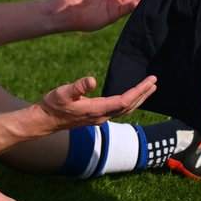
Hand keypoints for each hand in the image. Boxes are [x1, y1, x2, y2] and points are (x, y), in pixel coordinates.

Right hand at [37, 75, 156, 130]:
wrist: (46, 120)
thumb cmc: (53, 105)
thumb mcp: (63, 92)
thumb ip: (78, 87)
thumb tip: (92, 80)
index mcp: (96, 110)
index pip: (124, 101)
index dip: (139, 91)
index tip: (150, 81)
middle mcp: (101, 116)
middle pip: (129, 107)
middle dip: (143, 94)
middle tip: (154, 81)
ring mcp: (100, 118)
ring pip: (125, 110)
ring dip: (138, 99)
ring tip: (149, 88)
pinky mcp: (96, 116)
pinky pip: (119, 110)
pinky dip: (129, 102)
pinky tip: (131, 97)